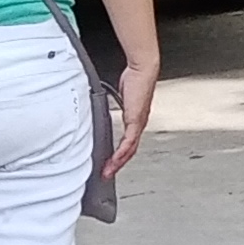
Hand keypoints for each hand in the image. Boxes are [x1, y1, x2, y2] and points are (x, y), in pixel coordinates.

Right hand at [105, 53, 158, 176]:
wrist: (143, 71)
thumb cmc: (134, 79)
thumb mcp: (119, 95)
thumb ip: (112, 103)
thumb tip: (101, 104)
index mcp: (135, 119)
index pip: (128, 142)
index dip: (119, 154)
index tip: (109, 163)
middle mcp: (138, 124)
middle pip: (129, 150)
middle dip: (117, 164)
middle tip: (106, 173)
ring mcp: (138, 124)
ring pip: (129, 150)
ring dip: (118, 162)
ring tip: (107, 171)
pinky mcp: (136, 121)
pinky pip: (129, 142)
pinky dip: (121, 153)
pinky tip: (114, 160)